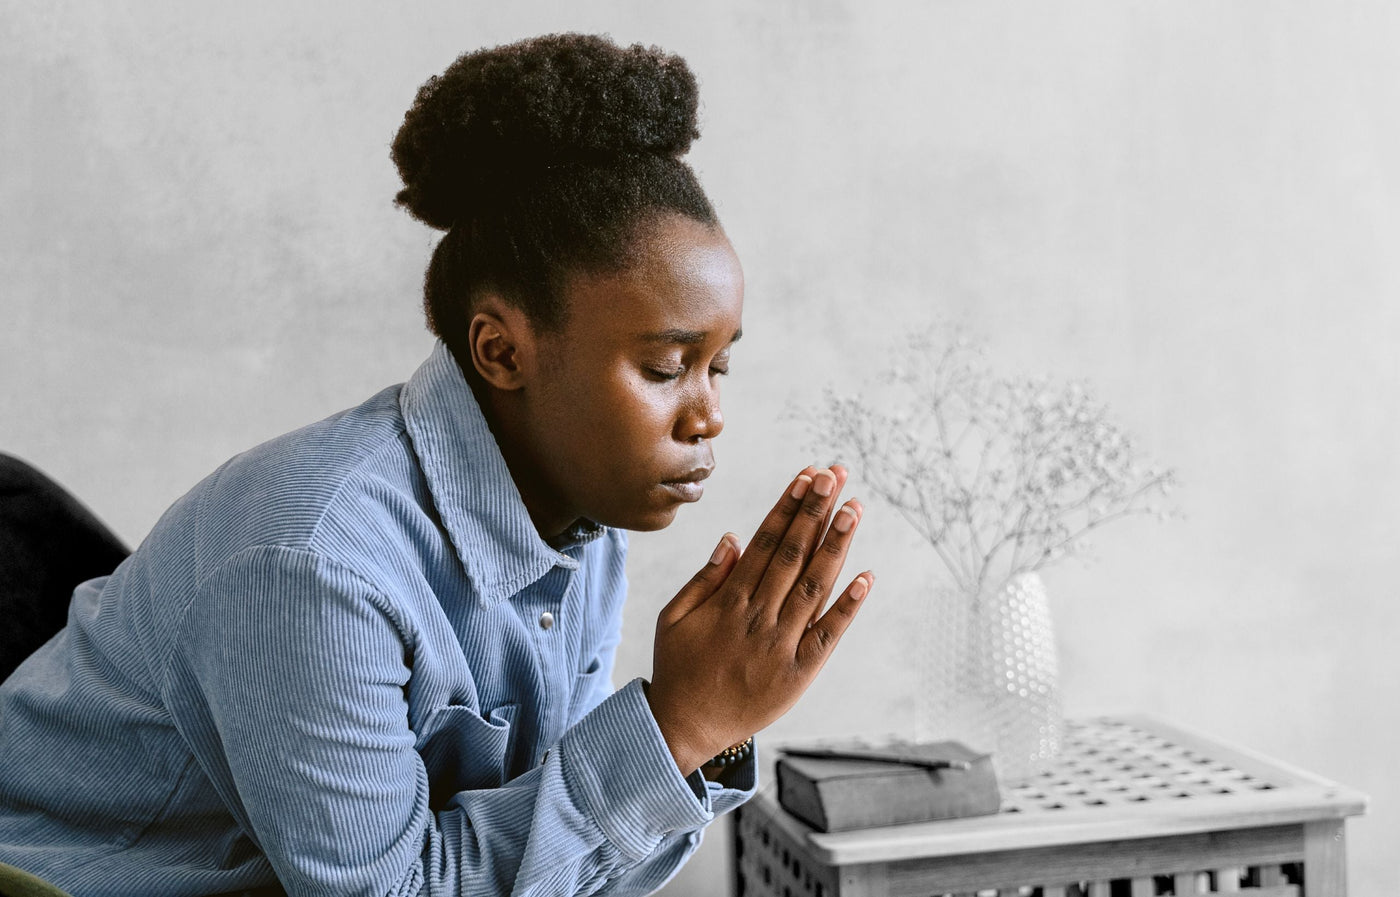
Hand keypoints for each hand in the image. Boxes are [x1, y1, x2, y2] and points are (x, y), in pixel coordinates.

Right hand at [646, 465, 874, 774]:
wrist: (684, 728)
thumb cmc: (678, 668)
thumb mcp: (674, 617)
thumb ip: (705, 578)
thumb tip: (734, 538)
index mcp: (729, 600)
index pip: (766, 540)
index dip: (789, 505)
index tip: (807, 475)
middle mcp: (759, 616)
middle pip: (793, 553)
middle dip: (817, 510)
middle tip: (837, 474)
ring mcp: (781, 644)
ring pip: (815, 585)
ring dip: (836, 544)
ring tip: (855, 508)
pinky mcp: (799, 673)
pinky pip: (828, 634)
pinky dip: (848, 606)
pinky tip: (867, 576)